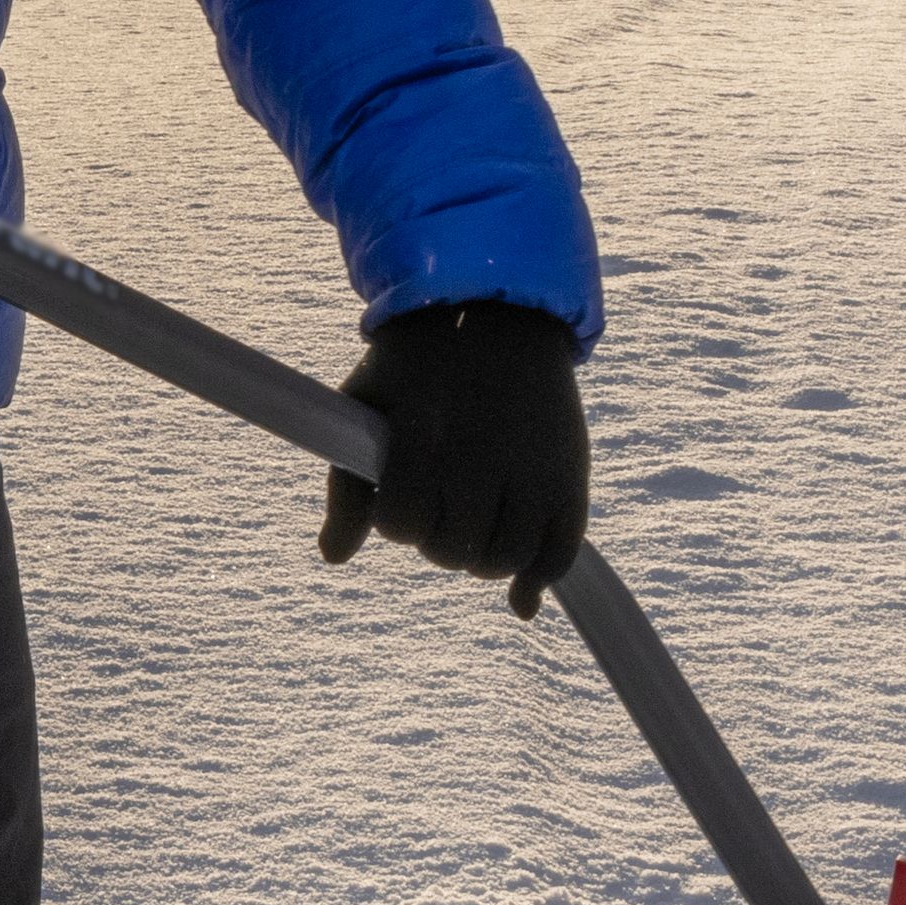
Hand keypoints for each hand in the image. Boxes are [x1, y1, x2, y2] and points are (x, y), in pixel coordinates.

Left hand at [315, 297, 588, 612]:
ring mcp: (533, 466)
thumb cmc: (416, 368)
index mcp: (425, 436)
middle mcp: (483, 454)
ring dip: (481, 559)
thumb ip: (346, 486)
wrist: (496, 311)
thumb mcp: (364, 405)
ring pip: (505, 558)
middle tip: (441, 506)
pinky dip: (540, 575)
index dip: (396, 519)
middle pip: (451, 549)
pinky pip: (561, 550)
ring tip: (472, 531)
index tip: (402, 494)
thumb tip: (333, 558)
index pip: (402, 525)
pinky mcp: (572, 472)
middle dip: (436, 538)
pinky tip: (521, 592)